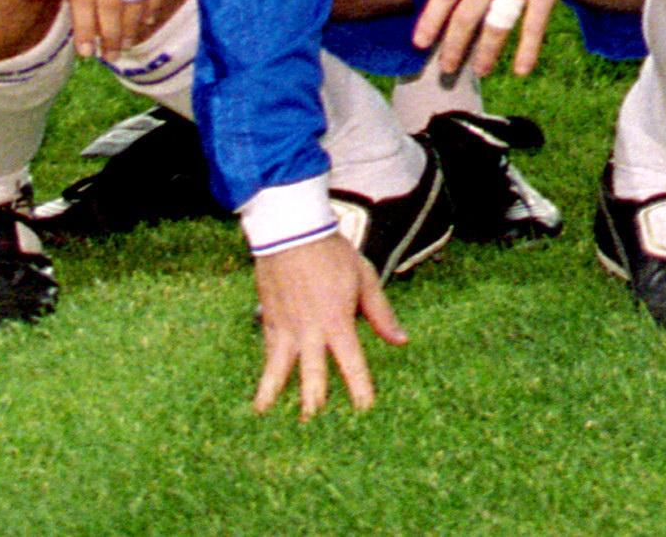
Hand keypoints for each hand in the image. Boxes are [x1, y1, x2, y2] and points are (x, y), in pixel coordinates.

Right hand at [249, 236, 402, 416]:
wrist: (292, 232)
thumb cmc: (332, 254)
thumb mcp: (364, 279)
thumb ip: (381, 314)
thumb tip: (401, 341)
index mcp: (338, 322)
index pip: (352, 366)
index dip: (360, 391)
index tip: (365, 414)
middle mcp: (310, 332)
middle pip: (311, 378)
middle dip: (313, 407)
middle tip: (314, 433)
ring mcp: (286, 328)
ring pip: (277, 370)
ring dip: (273, 396)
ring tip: (265, 420)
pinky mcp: (269, 321)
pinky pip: (268, 352)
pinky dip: (266, 370)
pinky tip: (264, 387)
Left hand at [413, 0, 596, 82]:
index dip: (430, 20)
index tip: (419, 43)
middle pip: (466, 16)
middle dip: (454, 46)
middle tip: (446, 69)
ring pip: (496, 24)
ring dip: (486, 52)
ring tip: (479, 71)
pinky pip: (534, 24)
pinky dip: (527, 49)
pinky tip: (521, 70)